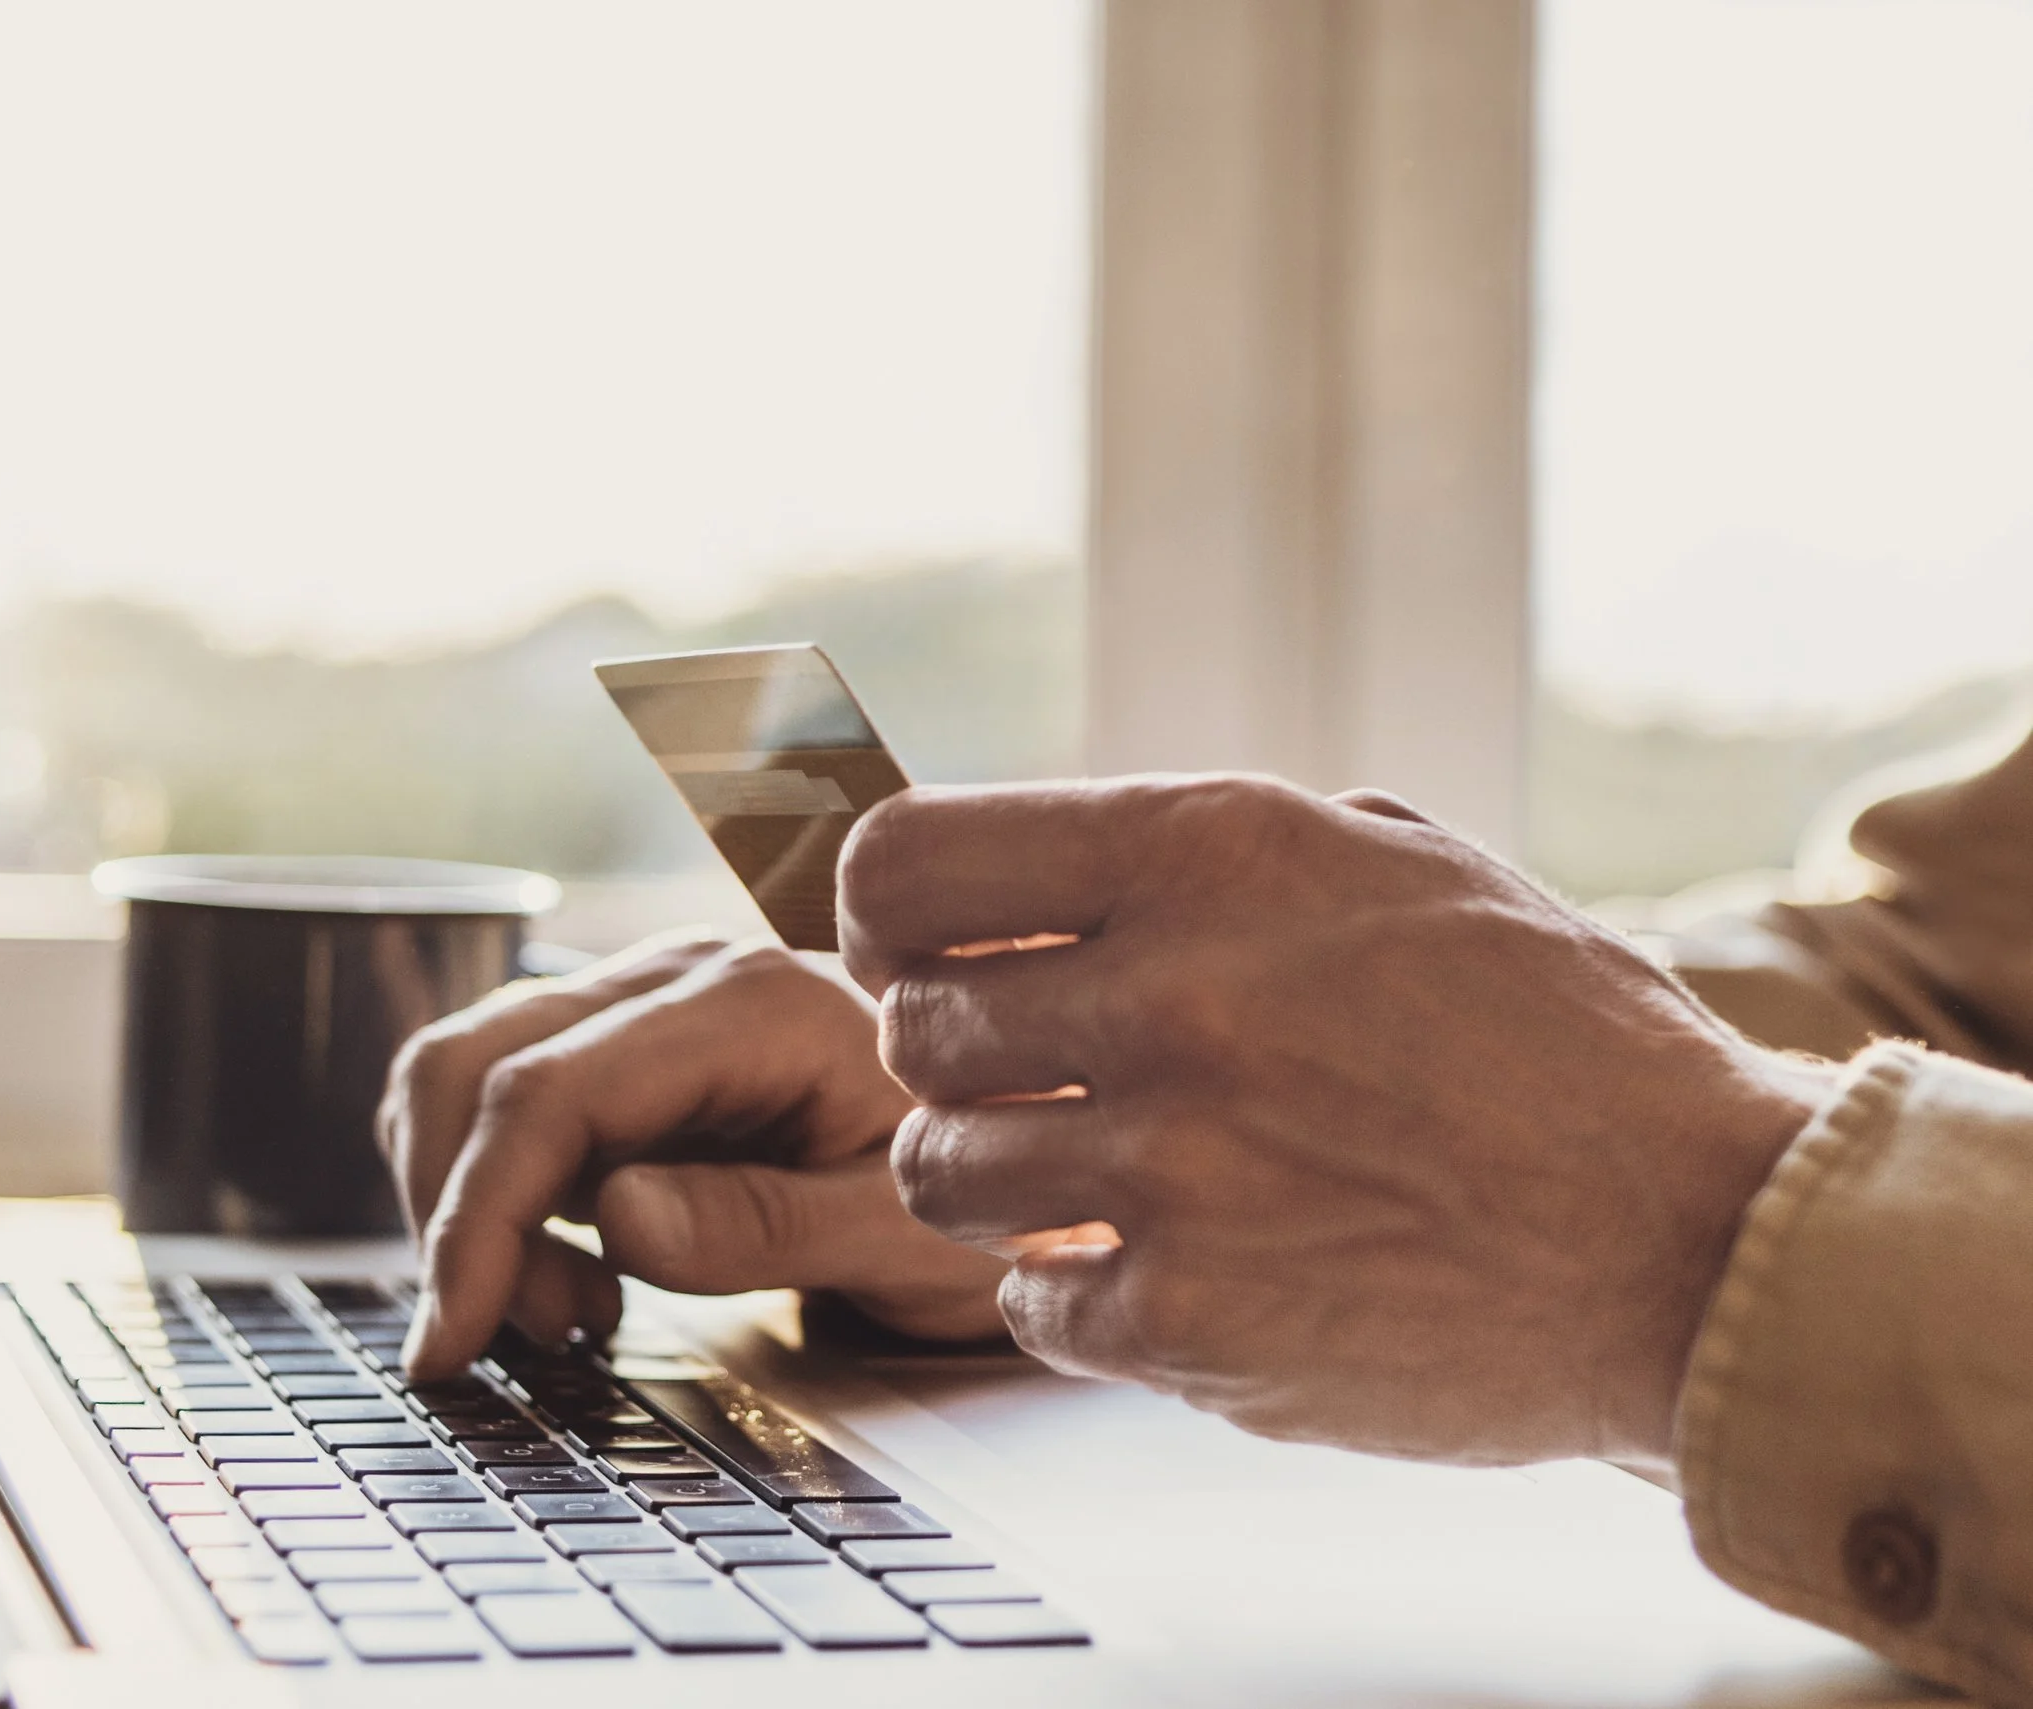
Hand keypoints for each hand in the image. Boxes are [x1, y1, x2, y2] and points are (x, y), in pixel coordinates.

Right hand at [387, 933, 1009, 1376]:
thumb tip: (611, 1217)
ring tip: (573, 1311)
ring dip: (469, 1205)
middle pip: (469, 1064)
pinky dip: (493, 1193)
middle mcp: (677, 978)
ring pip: (462, 1073)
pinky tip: (581, 1273)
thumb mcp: (907, 1242)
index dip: (473, 1218)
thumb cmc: (987, 1206)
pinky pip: (500, 1100)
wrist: (1034, 1160)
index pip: (544, 1091)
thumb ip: (762, 1225)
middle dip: (456, 1216)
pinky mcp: (627, 1051)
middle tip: (531, 1338)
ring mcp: (643, 1005)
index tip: (450, 1340)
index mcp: (747, 1006)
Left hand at [839, 777, 1831, 1469]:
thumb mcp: (1386, 864)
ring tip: (1098, 1179)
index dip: (887, 917)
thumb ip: (1190, 857)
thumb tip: (1021, 880)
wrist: (1693, 1238)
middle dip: (957, 1060)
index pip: (902, 866)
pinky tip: (1171, 1266)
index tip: (918, 954)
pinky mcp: (1188, 1320)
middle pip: (905, 1030)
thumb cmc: (1552, 1042)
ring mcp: (1170, 1169)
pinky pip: (1025, 1303)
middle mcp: (1168, 999)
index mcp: (1208, 857)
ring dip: (997, 1181)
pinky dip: (1078, 1295)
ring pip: (936, 1173)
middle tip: (1036, 1081)